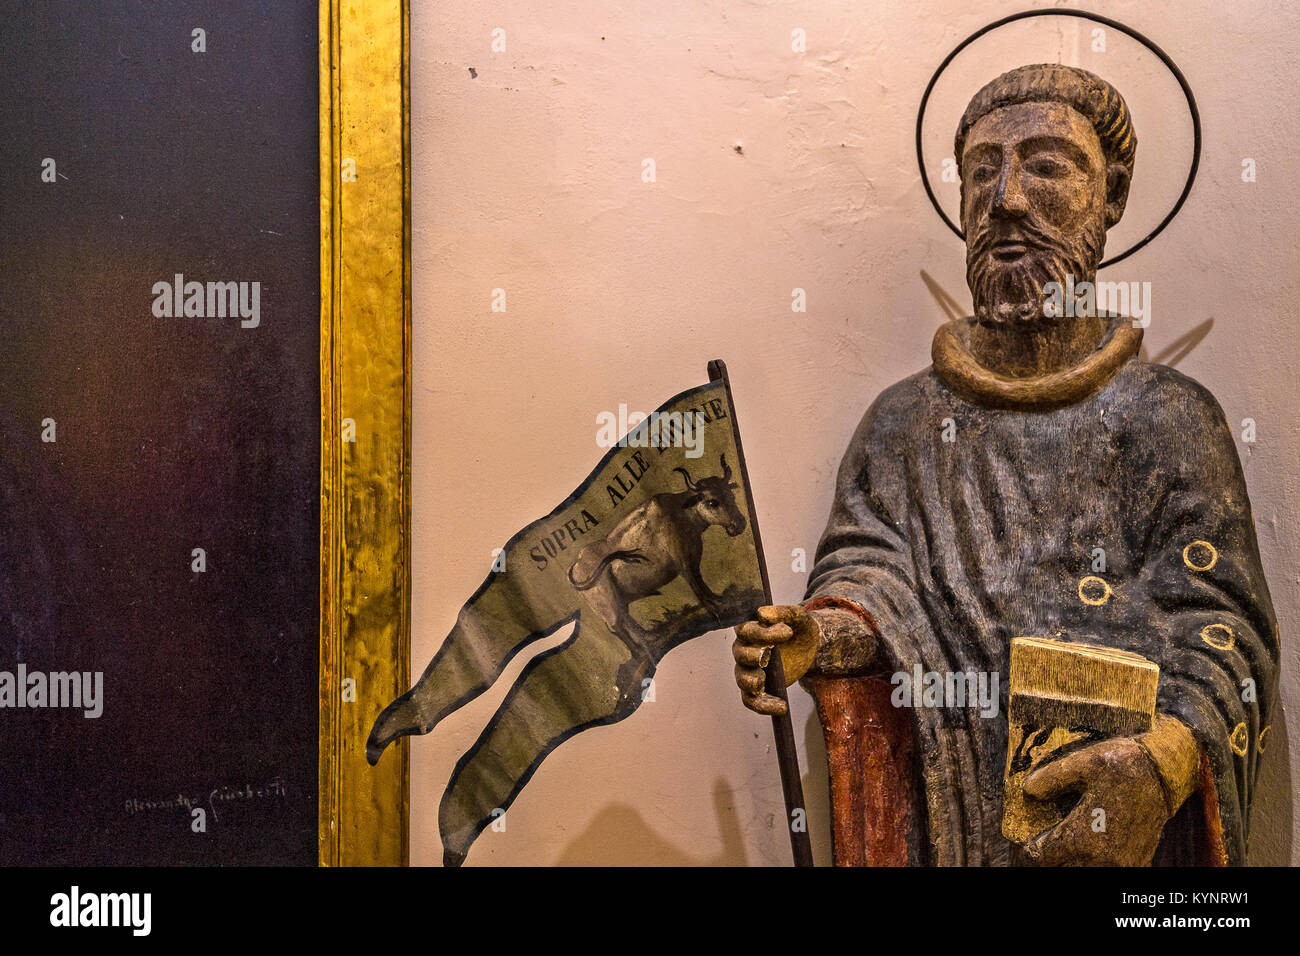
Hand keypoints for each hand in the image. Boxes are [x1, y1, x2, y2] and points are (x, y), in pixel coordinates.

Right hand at [732, 605, 818, 715]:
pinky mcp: (758, 688)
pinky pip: (751, 700)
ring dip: (750, 682)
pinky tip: (781, 707)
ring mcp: (749, 670)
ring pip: (742, 679)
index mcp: (751, 630)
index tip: (787, 633)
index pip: (746, 631)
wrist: (809, 647)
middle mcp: (745, 649)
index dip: (763, 633)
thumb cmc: (800, 629)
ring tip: (763, 683)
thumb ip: (783, 612)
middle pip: (740, 655)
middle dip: (752, 657)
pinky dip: (762, 706)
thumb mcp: (799, 617)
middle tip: (767, 657)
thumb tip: (762, 614)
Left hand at [1021, 735, 1172, 865]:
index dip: (1028, 848)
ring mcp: (1121, 864)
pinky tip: (1086, 847)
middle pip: (1059, 869)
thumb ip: (1050, 778)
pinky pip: (1105, 871)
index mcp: (1083, 839)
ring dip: (1069, 860)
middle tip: (1042, 843)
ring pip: (1081, 872)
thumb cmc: (1122, 766)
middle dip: (1049, 857)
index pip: (1040, 858)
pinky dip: (1091, 862)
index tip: (1025, 839)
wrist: (1164, 774)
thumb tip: (1029, 791)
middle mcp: (1102, 859)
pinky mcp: (1136, 863)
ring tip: (1062, 845)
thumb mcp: (1081, 762)